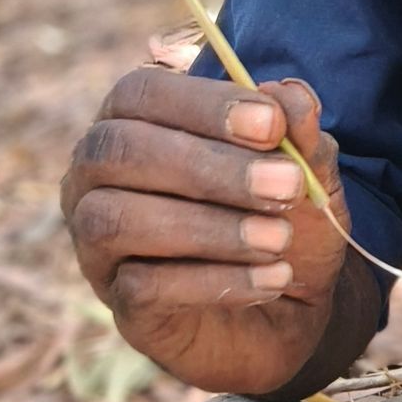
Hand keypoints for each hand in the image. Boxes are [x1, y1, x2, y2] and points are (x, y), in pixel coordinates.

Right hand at [62, 69, 354, 395]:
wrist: (289, 309)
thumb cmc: (281, 219)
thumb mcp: (306, 175)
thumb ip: (299, 135)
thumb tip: (291, 94)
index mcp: (134, 122)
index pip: (139, 93)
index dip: (203, 104)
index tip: (272, 125)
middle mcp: (96, 177)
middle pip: (119, 151)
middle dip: (209, 166)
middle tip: (287, 187)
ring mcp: (97, 242)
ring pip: (117, 220)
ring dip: (210, 228)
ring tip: (278, 240)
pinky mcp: (117, 301)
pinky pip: (142, 286)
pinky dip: (215, 281)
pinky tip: (271, 281)